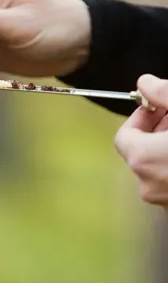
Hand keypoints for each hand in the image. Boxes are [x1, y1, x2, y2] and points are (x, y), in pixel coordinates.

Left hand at [114, 74, 167, 207]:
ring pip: (159, 169)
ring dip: (167, 149)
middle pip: (141, 152)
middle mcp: (149, 187)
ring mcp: (167, 204)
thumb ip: (162, 93)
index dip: (141, 118)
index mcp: (143, 160)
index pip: (124, 136)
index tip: (158, 108)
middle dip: (157, 131)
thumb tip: (143, 82)